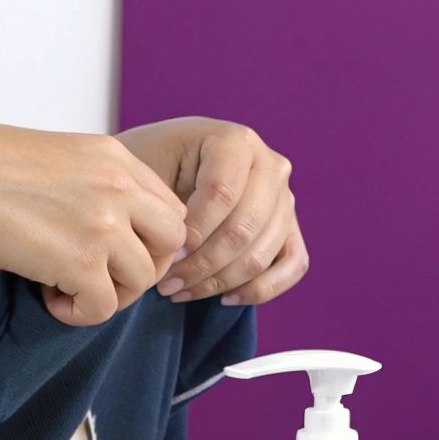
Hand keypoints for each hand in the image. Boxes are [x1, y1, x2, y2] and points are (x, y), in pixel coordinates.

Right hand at [0, 125, 187, 325]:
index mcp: (114, 158)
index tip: (113, 254)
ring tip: (62, 287)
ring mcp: (104, 225)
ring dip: (107, 294)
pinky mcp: (82, 264)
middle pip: (172, 242)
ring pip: (142, 280)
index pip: (168, 207)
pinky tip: (47, 298)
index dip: (147, 239)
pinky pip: (104, 308)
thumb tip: (105, 227)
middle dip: (142, 267)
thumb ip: (93, 184)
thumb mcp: (55, 159)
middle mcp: (119, 187)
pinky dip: (77, 314)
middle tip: (99, 276)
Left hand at [116, 117, 307, 305]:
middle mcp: (270, 165)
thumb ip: (164, 206)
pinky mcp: (290, 228)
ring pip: (262, 253)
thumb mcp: (146, 173)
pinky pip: (292, 266)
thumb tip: (183, 253)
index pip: (222, 194)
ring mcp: (285, 198)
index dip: (192, 233)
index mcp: (235, 141)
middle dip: (202, 265)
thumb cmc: (151, 168)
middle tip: (167, 284)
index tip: (165, 256)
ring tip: (181, 291)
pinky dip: (260, 289)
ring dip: (219, 282)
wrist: (164, 166)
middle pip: (244, 228)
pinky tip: (223, 299)